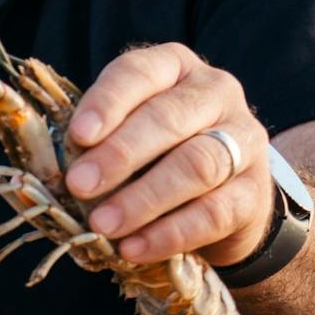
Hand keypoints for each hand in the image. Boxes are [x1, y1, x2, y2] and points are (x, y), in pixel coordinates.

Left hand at [61, 43, 276, 267]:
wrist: (227, 196)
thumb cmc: (158, 151)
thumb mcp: (130, 129)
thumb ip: (100, 138)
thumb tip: (59, 168)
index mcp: (175, 66)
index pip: (140, 72)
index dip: (108, 102)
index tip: (78, 135)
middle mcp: (215, 93)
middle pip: (169, 118)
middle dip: (119, 154)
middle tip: (79, 185)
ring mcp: (243, 140)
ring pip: (196, 165)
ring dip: (143, 198)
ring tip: (102, 223)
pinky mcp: (255, 192)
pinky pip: (213, 213)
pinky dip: (168, 233)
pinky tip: (133, 247)